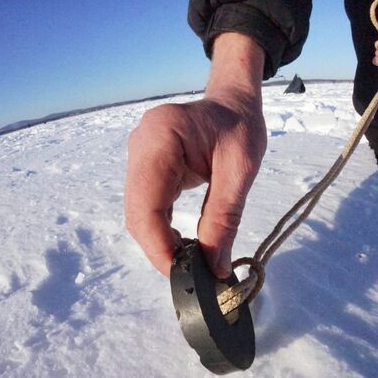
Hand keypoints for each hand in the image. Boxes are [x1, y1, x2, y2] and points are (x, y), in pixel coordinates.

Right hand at [125, 33, 266, 277]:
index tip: (183, 274)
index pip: (145, 203)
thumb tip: (213, 269)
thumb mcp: (241, 170)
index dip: (159, 245)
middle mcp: (139, 146)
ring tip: (191, 263)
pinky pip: (146, 207)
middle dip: (160, 249)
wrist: (233, 101)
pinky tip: (183, 244)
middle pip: (136, 213)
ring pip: (138, 214)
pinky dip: (162, 230)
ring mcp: (138, 157)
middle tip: (191, 275)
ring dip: (160, 242)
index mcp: (160, 137)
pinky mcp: (144, 168)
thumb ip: (224, 219)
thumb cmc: (240, 126)